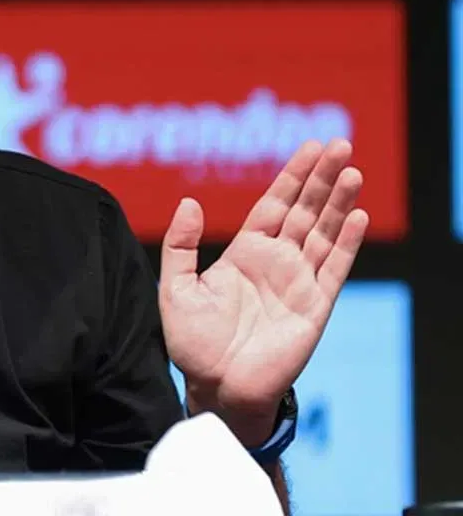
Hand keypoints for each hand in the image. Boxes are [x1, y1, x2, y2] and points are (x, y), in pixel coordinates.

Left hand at [158, 138, 367, 433]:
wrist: (215, 387)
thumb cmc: (193, 344)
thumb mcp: (175, 288)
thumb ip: (180, 245)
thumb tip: (189, 203)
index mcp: (246, 253)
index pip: (275, 205)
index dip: (292, 176)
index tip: (309, 147)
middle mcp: (276, 263)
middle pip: (305, 211)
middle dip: (322, 178)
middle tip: (339, 144)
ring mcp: (298, 283)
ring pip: (324, 234)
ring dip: (338, 203)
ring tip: (351, 171)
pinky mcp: (313, 308)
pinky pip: (334, 270)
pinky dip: (347, 243)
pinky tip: (357, 216)